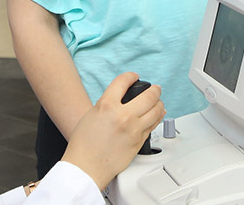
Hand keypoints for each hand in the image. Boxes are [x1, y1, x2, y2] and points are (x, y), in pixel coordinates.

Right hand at [60, 72, 164, 190]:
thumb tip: (121, 100)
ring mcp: (133, 129)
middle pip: (148, 95)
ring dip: (159, 103)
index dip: (131, 76)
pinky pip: (153, 125)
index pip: (124, 81)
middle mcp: (123, 116)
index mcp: (107, 105)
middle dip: (154, 89)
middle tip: (155, 88)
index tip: (134, 77)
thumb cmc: (84, 145)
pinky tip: (157, 115)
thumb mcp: (91, 115)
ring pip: (156, 110)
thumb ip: (108, 105)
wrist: (86, 167)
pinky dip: (157, 117)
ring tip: (158, 102)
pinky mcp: (139, 141)